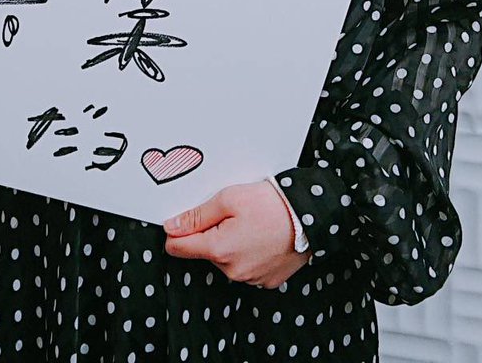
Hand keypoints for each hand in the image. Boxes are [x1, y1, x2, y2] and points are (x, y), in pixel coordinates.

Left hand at [163, 180, 311, 289]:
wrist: (309, 217)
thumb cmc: (271, 205)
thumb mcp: (228, 199)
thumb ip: (196, 216)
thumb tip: (171, 227)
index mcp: (219, 250)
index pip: (178, 248)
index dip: (176, 232)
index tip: (181, 221)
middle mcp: (233, 271)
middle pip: (206, 252)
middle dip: (212, 234)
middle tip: (231, 215)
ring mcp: (251, 279)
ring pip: (227, 260)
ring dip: (231, 244)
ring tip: (251, 224)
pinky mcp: (266, 281)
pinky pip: (246, 267)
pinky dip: (249, 253)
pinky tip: (261, 237)